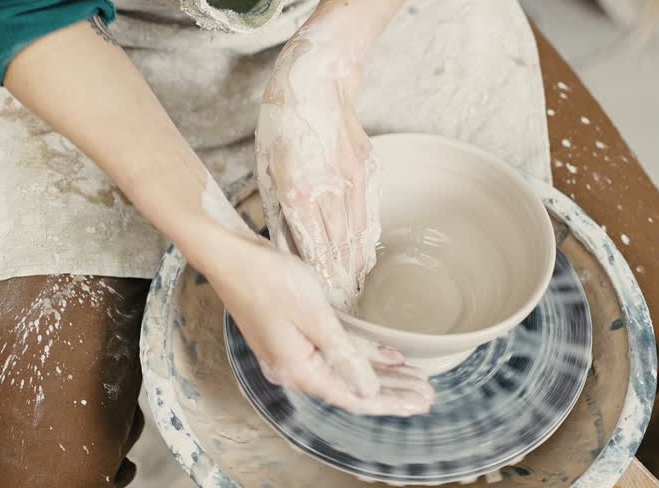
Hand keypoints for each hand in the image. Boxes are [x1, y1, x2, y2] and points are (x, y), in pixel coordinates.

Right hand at [203, 230, 433, 415]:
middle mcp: (294, 369)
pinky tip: (387, 355)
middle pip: (352, 388)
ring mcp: (292, 353)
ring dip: (381, 374)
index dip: (390, 402)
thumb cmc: (269, 280)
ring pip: (346, 370)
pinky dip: (361, 355)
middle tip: (427, 395)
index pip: (353, 397)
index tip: (419, 403)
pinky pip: (333, 353)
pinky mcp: (292, 337)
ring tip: (415, 378)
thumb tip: (369, 390)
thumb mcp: (315, 316)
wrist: (231, 256)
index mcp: (298, 370)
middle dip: (392, 392)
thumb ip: (345, 355)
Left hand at [255, 31, 380, 311]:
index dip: (318, 281)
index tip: (321, 304)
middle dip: (340, 283)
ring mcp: (355, 182)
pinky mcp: (369, 170)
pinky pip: (370, 215)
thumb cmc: (283, 119)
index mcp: (300, 192)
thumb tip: (282, 245)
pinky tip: (364, 255)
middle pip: (340, 251)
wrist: (319, 79)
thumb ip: (277, 208)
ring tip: (353, 290)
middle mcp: (331, 192)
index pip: (312, 251)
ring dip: (356, 266)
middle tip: (340, 308)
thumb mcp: (266, 165)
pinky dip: (367, 239)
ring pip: (360, 236)